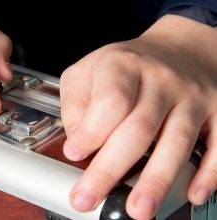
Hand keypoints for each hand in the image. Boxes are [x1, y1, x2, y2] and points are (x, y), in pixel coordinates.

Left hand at [60, 15, 216, 218]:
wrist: (177, 49)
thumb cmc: (128, 65)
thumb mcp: (88, 71)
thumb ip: (76, 104)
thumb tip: (78, 142)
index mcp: (123, 66)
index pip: (110, 101)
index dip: (92, 131)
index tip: (74, 154)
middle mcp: (161, 80)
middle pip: (138, 128)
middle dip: (111, 169)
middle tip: (89, 197)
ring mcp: (192, 96)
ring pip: (176, 141)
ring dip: (157, 180)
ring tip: (138, 209)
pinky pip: (216, 145)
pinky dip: (206, 173)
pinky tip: (192, 193)